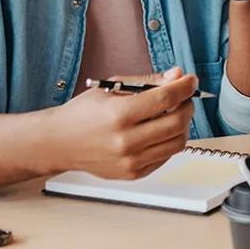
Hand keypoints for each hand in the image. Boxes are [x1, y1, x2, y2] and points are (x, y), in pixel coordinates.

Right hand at [43, 67, 195, 178]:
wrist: (59, 143)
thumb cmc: (83, 113)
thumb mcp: (112, 88)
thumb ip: (148, 81)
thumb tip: (177, 75)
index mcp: (119, 115)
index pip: (166, 99)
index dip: (184, 86)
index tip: (191, 80)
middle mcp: (126, 141)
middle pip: (177, 122)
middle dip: (188, 105)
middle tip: (184, 97)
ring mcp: (130, 161)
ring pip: (177, 142)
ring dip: (183, 125)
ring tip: (174, 114)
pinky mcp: (133, 174)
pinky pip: (166, 156)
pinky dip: (170, 141)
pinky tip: (161, 131)